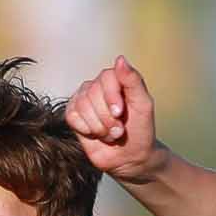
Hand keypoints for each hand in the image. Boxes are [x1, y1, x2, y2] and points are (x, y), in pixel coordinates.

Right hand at [66, 56, 163, 181]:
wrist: (131, 157)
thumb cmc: (140, 130)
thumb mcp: (143, 104)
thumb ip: (133, 80)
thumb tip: (120, 58)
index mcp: (115, 80)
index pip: (106, 77)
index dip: (111, 97)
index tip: (120, 114)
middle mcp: (96, 86)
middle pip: (93, 93)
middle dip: (107, 117)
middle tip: (118, 129)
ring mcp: (83, 100)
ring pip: (82, 105)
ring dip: (99, 126)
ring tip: (110, 133)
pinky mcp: (73, 116)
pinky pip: (72, 116)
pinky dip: (87, 129)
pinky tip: (96, 134)